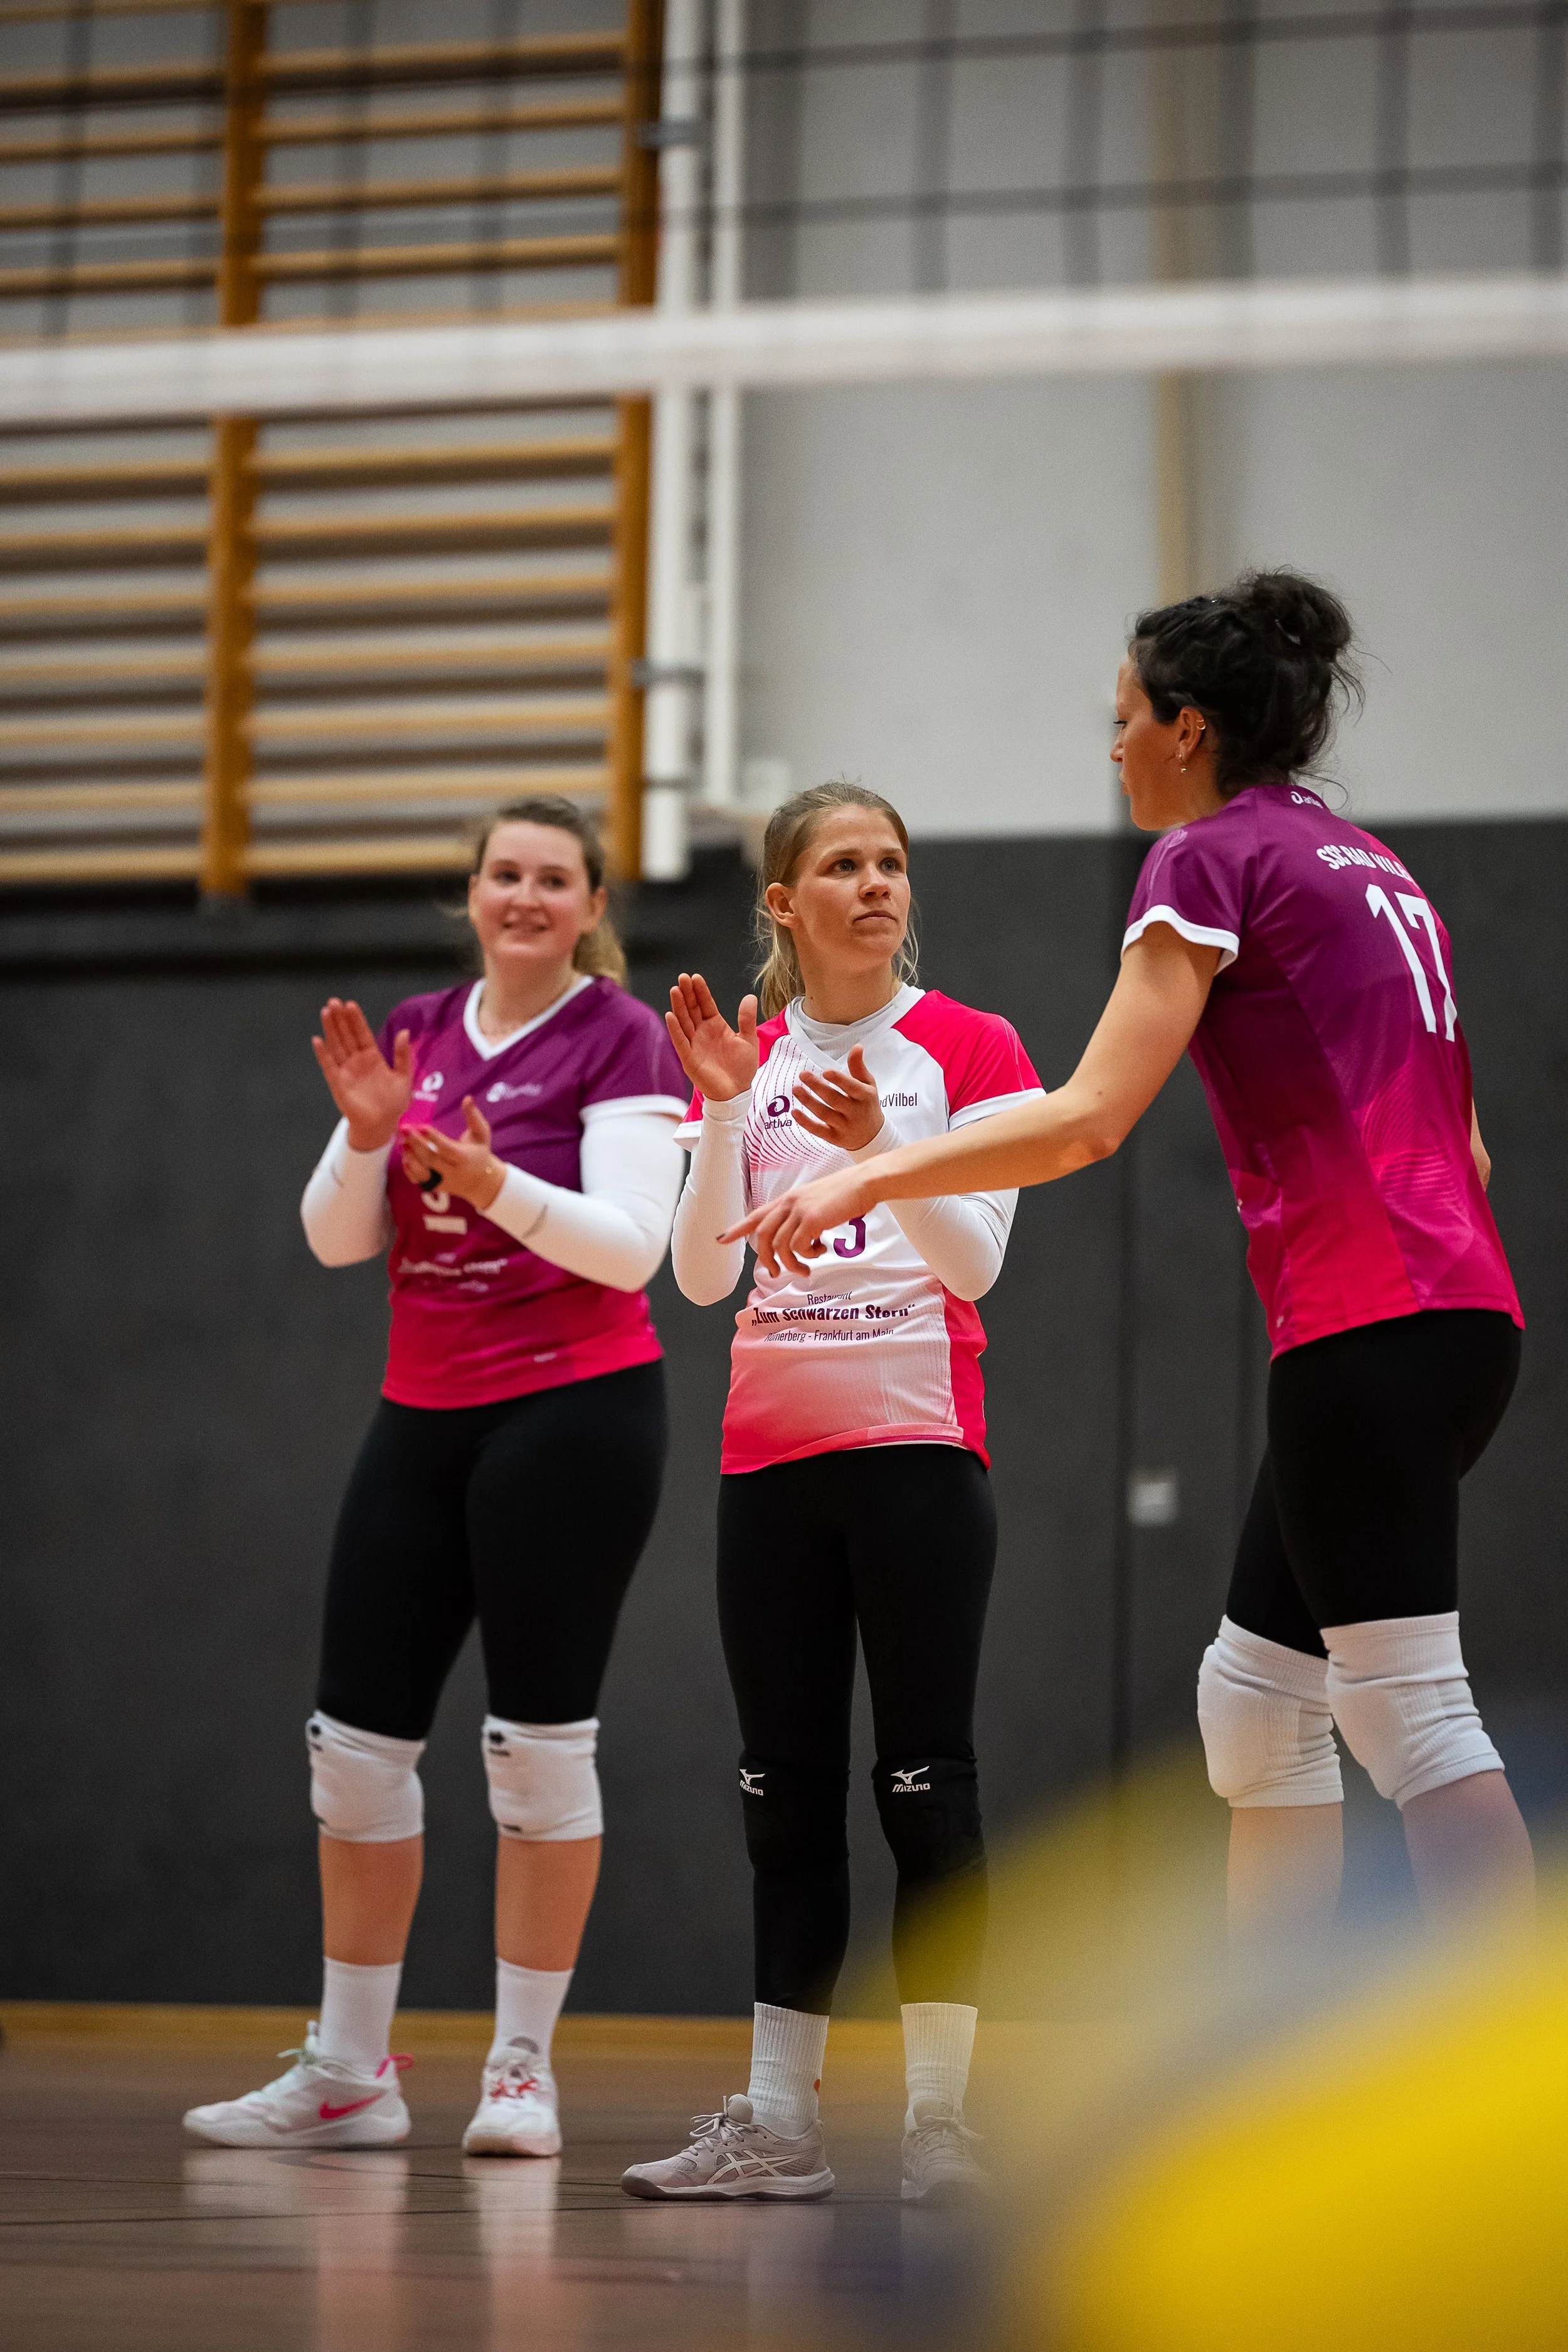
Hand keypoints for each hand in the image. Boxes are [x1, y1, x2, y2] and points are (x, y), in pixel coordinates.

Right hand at [312, 998, 412, 1150]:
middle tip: (334, 1001)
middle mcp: (357, 1061)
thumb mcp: (403, 1077)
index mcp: (373, 1057)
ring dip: (330, 1029)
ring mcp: (346, 1070)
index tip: (350, 1004)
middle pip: (346, 1035)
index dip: (356, 1019)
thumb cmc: (393, 1103)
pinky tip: (317, 1040)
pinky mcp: (338, 1083)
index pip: (362, 1033)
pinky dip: (323, 1054)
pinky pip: (329, 1066)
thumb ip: (402, 1055)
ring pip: (336, 1045)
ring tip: (325, 1011)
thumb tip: (405, 1032)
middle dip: (340, 1019)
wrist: (382, 1125)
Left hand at [405, 1097, 505, 1212]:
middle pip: (431, 1159)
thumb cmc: (480, 1152)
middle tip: (404, 1129)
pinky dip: (410, 1171)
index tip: (421, 1126)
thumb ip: (474, 1116)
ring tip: (402, 1142)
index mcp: (464, 1157)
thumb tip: (467, 1098)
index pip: (446, 1148)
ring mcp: (443, 1181)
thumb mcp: (482, 1134)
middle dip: (416, 1144)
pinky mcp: (435, 1186)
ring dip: (411, 1157)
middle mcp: (453, 1171)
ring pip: (423, 1171)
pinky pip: (419, 1180)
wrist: (480, 1181)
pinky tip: (405, 1157)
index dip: (433, 1138)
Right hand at [665, 972, 758, 1102]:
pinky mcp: (689, 1059)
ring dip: (679, 1007)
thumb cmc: (742, 1067)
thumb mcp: (748, 1040)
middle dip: (687, 993)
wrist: (737, 1092)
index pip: (705, 1004)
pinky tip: (670, 1016)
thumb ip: (747, 1019)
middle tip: (682, 978)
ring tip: (675, 991)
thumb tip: (749, 997)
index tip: (695, 977)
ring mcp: (694, 1044)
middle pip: (692, 1009)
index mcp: (715, 1025)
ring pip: (684, 1022)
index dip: (700, 991)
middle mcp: (702, 1032)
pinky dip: (675, 1030)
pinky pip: (681, 1042)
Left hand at [720, 1166, 873, 1276]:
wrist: (864, 1183)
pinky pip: (799, 1247)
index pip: (756, 1215)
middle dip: (766, 1259)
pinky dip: (808, 1255)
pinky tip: (822, 1249)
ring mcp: (799, 1211)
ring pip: (779, 1246)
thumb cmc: (846, 1194)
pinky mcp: (812, 1220)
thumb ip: (803, 1217)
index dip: (736, 1229)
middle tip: (775, 1273)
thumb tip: (801, 1241)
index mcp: (788, 1199)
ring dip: (791, 1264)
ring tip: (805, 1270)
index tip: (720, 1239)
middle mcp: (788, 1203)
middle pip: (762, 1236)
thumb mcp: (816, 1203)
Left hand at [791, 1045, 883, 1152]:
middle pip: (834, 1099)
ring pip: (824, 1114)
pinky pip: (818, 1130)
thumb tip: (857, 1046)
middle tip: (803, 1074)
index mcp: (864, 1096)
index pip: (852, 1087)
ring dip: (808, 1101)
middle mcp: (855, 1112)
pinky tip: (794, 1111)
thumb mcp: (868, 1085)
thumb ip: (859, 1067)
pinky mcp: (834, 1137)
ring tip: (795, 1089)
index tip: (825, 1071)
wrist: (872, 1136)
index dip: (839, 1080)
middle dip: (818, 1087)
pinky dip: (805, 1122)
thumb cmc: (867, 1104)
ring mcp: (844, 1126)